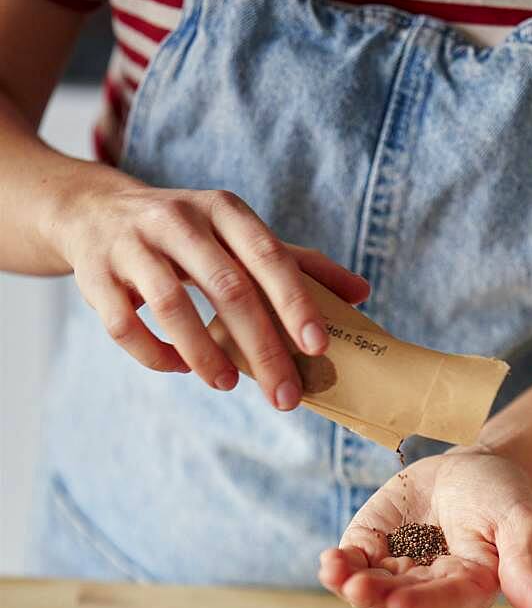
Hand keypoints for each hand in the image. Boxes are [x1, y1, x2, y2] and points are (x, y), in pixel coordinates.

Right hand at [47, 171, 368, 407]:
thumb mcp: (240, 236)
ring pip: (171, 305)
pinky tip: (179, 368)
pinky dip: (155, 354)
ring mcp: (132, 244)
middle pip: (227, 288)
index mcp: (224, 210)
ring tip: (228, 385)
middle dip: (262, 349)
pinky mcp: (95, 274)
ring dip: (205, 353)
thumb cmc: (188, 234)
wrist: (94, 211)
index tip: (318, 347)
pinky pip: (125, 324)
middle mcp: (178, 219)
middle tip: (286, 397)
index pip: (269, 257)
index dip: (295, 302)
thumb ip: (299, 264)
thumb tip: (362, 293)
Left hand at [319, 449, 531, 607]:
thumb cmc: (504, 496)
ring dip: (350, 584)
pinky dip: (339, 566)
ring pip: (372, 588)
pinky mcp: (373, 549)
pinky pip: (354, 564)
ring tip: (334, 571)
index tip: (398, 602)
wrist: (473, 469)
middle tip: (357, 586)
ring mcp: (399, 571)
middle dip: (377, 595)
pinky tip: (329, 562)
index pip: (445, 601)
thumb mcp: (520, 522)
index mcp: (471, 589)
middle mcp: (431, 589)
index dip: (421, 603)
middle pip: (400, 600)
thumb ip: (524, 566)